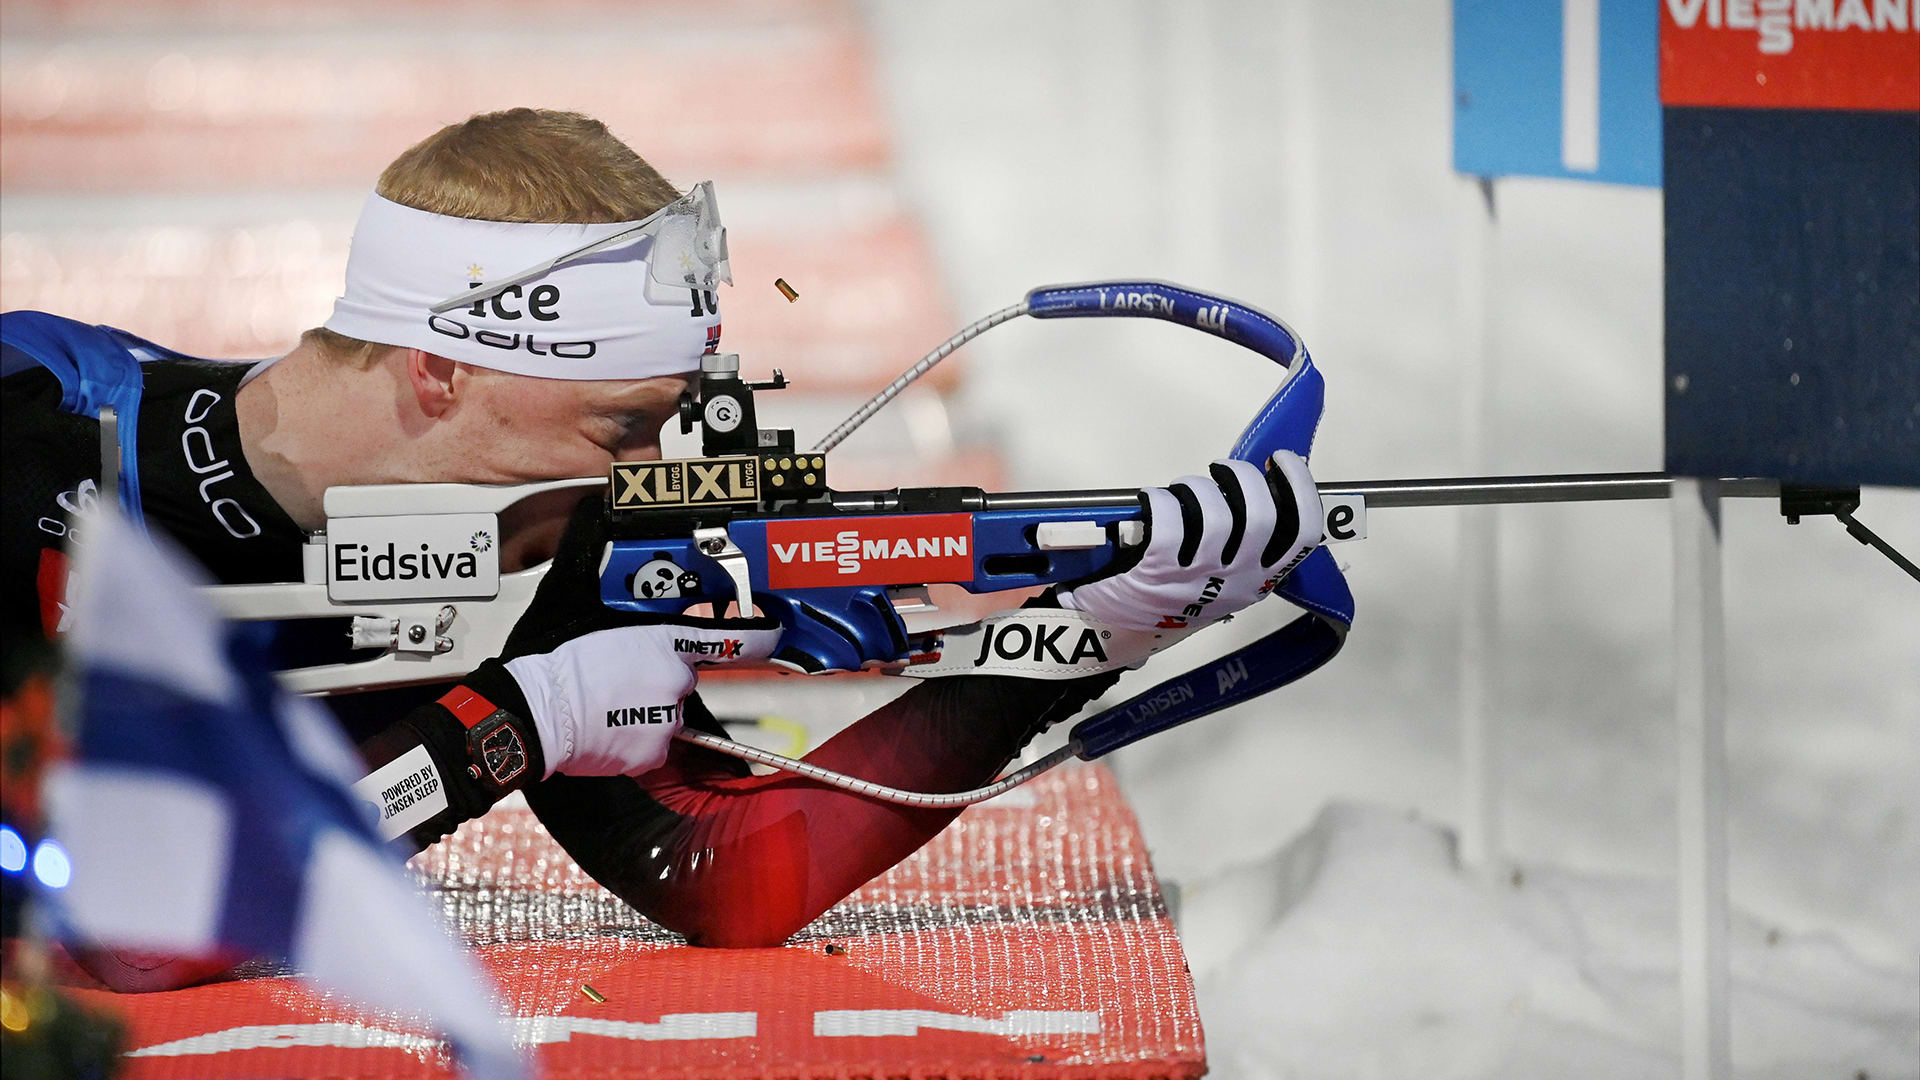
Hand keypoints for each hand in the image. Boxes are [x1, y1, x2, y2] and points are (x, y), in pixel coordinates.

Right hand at [471, 496, 778, 777]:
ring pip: (667, 710)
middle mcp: (676, 680)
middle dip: (660, 672)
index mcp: (666, 642)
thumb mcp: (579, 602)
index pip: (732, 638)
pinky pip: (652, 741)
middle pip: (683, 674)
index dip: (759, 635)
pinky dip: (635, 735)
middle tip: (619, 672)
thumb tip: (596, 520)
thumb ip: (602, 572)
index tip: (773, 632)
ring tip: (606, 701)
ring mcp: (667, 719)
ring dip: (645, 705)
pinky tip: (605, 724)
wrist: (532, 714)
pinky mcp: (651, 751)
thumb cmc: (554, 660)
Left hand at [1057, 451, 1321, 632]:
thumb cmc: (1172, 596)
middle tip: (1225, 472)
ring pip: (1215, 515)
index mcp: (1260, 580)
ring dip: (1198, 487)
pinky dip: (1161, 500)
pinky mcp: (1158, 569)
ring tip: (1184, 490)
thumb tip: (1253, 484)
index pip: (1302, 534)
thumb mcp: (1224, 580)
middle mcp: (1235, 580)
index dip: (1299, 489)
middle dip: (1244, 478)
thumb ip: (1245, 542)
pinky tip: (1154, 501)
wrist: (1117, 631)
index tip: (1283, 461)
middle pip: (1262, 517)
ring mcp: (1198, 576)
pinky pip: (1170, 520)